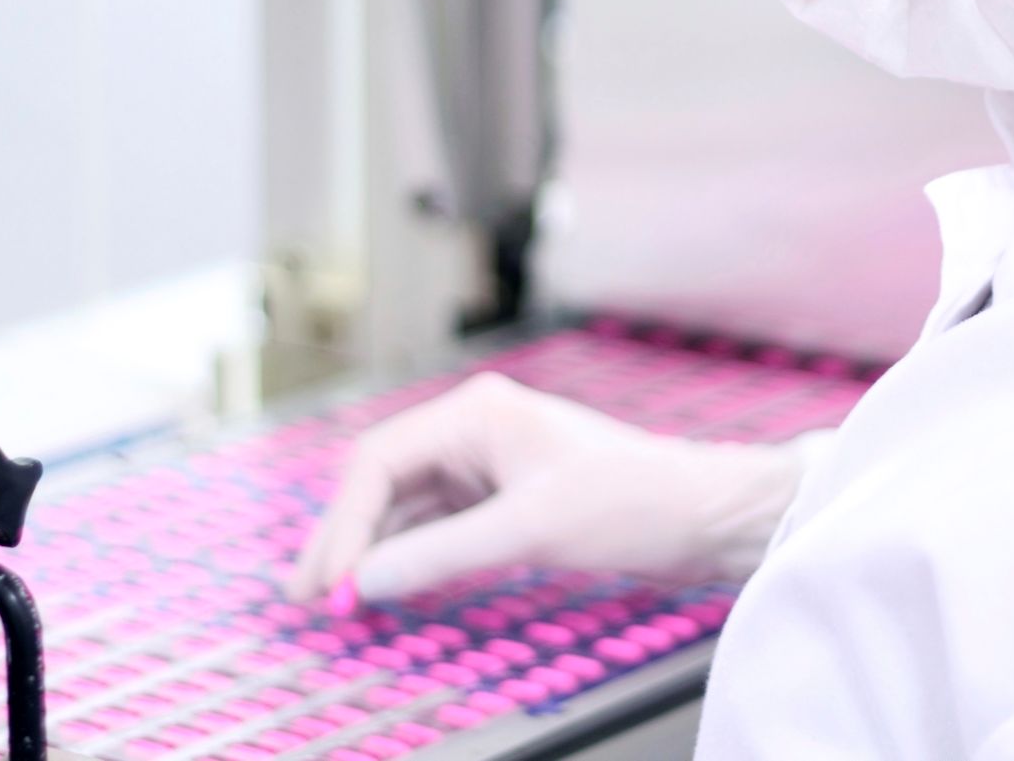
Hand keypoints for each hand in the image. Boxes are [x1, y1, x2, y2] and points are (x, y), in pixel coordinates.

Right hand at [286, 371, 812, 603]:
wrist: (705, 517)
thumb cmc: (633, 503)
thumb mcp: (532, 530)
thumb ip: (442, 555)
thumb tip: (365, 581)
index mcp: (476, 413)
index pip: (379, 463)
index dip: (343, 526)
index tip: (327, 583)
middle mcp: (475, 430)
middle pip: (383, 482)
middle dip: (344, 537)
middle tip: (307, 596)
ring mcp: (490, 464)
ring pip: (406, 506)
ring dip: (371, 550)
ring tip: (334, 600)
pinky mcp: (507, 498)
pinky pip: (438, 525)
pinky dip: (409, 556)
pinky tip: (386, 587)